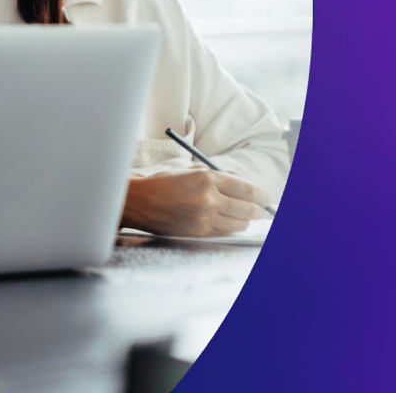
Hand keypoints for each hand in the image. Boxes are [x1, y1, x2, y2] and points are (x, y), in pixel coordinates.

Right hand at [121, 167, 271, 236]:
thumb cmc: (162, 183)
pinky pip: (225, 232)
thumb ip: (219, 175)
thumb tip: (243, 182)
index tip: (266, 198)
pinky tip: (225, 221)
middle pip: (249, 209)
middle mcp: (208, 198)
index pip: (247, 189)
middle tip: (259, 209)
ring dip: (245, 220)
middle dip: (258, 210)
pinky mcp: (198, 232)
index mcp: (207, 178)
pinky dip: (229, 227)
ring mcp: (204, 218)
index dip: (262, 195)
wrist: (137, 201)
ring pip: (240, 224)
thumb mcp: (190, 171)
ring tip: (242, 216)